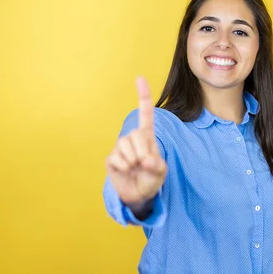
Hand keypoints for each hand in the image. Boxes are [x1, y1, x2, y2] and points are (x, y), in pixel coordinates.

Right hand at [106, 77, 167, 206]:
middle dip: (143, 151)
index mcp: (147, 136)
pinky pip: (116, 159)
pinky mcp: (111, 159)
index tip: (139, 78)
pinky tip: (126, 172)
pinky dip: (124, 168)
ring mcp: (120, 148)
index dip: (143, 96)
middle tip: (144, 164)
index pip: (145, 113)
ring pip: (125, 146)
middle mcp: (133, 138)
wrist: (139, 196)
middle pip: (136, 134)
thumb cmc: (152, 179)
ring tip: (135, 168)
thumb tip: (147, 159)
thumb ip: (157, 166)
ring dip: (133, 161)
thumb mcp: (161, 173)